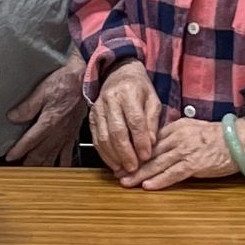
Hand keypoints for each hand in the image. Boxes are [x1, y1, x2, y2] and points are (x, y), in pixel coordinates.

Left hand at [4, 55, 86, 165]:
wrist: (86, 81)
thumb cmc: (66, 83)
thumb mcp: (43, 90)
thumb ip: (27, 106)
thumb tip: (12, 117)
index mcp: (49, 122)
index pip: (29, 141)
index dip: (18, 151)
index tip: (9, 158)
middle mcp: (58, 133)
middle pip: (40, 154)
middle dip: (27, 164)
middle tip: (17, 171)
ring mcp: (66, 136)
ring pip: (52, 158)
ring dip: (41, 168)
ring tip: (32, 175)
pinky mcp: (73, 136)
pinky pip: (67, 156)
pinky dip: (62, 167)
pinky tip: (58, 172)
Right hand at [88, 60, 161, 177]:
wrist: (118, 74)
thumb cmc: (139, 89)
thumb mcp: (153, 100)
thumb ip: (152, 121)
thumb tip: (150, 144)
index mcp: (129, 92)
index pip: (134, 120)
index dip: (140, 140)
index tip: (146, 156)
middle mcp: (111, 99)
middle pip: (117, 130)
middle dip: (126, 152)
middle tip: (134, 168)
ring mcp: (98, 108)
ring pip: (104, 136)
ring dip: (114, 156)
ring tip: (124, 169)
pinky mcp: (91, 117)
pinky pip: (96, 138)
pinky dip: (104, 154)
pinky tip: (113, 163)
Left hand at [123, 115, 244, 191]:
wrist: (239, 140)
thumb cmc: (219, 137)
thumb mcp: (193, 128)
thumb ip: (175, 135)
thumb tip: (160, 144)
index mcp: (176, 128)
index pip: (150, 140)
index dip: (134, 151)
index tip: (122, 159)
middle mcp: (177, 138)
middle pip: (149, 153)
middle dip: (131, 164)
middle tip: (117, 173)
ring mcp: (185, 151)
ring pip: (157, 164)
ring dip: (140, 174)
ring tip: (126, 182)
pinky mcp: (194, 164)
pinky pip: (173, 173)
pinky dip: (159, 180)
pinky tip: (147, 186)